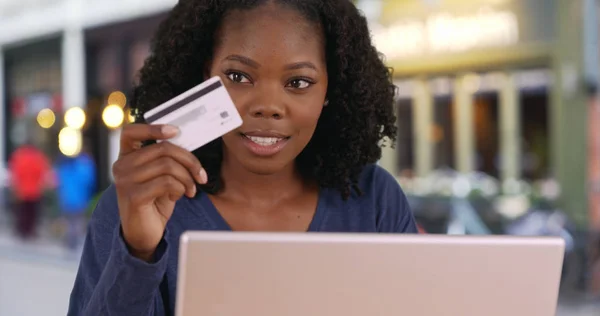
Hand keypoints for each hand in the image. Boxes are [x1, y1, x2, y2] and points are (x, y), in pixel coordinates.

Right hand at [112, 124, 206, 260]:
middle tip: (200, 176)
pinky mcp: (133, 196)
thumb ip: (166, 159)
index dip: (153, 128)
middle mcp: (121, 166)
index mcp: (126, 157)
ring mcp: (125, 181)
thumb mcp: (161, 176)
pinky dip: (180, 188)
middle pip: (163, 149)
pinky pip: (167, 182)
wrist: (145, 234)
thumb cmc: (155, 201)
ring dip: (187, 178)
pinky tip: (179, 196)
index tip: (176, 131)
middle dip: (189, 161)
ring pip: (168, 165)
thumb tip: (185, 141)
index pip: (131, 131)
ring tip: (190, 190)